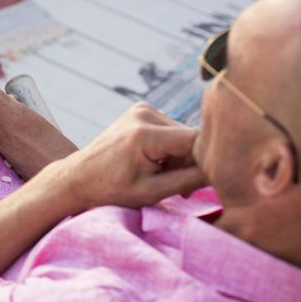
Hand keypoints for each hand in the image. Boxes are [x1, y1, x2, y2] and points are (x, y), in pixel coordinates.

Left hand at [51, 102, 204, 212]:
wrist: (78, 177)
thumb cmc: (110, 191)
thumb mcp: (151, 192)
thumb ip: (188, 180)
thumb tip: (223, 172)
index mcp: (146, 134)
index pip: (198, 141)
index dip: (207, 162)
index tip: (206, 183)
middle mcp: (145, 113)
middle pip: (192, 137)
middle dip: (191, 162)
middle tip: (178, 188)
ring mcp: (143, 109)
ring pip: (183, 134)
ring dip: (180, 157)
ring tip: (161, 176)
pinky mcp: (142, 110)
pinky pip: (171, 130)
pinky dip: (170, 149)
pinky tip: (155, 163)